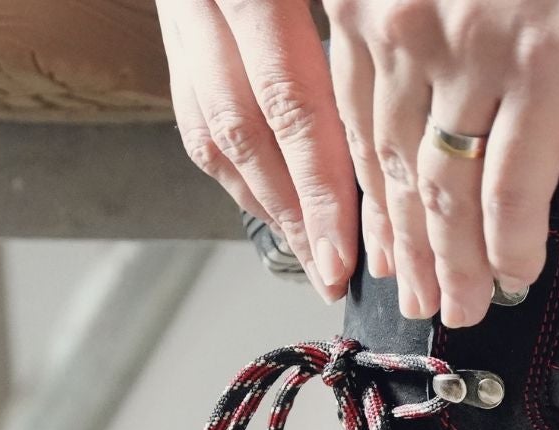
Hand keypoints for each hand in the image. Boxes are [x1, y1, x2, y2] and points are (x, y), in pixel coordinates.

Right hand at [158, 0, 363, 299]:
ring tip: (306, 251)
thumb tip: (384, 129)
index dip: (318, 188)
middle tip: (329, 274)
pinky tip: (268, 194)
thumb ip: (351, 32)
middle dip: (292, 215)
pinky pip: (197, 107)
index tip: (343, 252)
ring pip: (212, 130)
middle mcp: (204, 5)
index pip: (290, 105)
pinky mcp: (174, 23)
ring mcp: (180, 16)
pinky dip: (234, 163)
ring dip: (262, 200)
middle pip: (246, 135)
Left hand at [326, 0, 558, 326]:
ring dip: (456, 261)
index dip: (369, 200)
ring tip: (468, 303)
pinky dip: (512, 239)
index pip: (355, 123)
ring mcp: (473, 48)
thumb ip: (421, 19)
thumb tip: (432, 100)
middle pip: (394, 166)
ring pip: (446, 186)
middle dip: (409, 248)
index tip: (377, 249)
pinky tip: (516, 271)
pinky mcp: (545, 66)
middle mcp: (406, 24)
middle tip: (421, 298)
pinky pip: (514, 180)